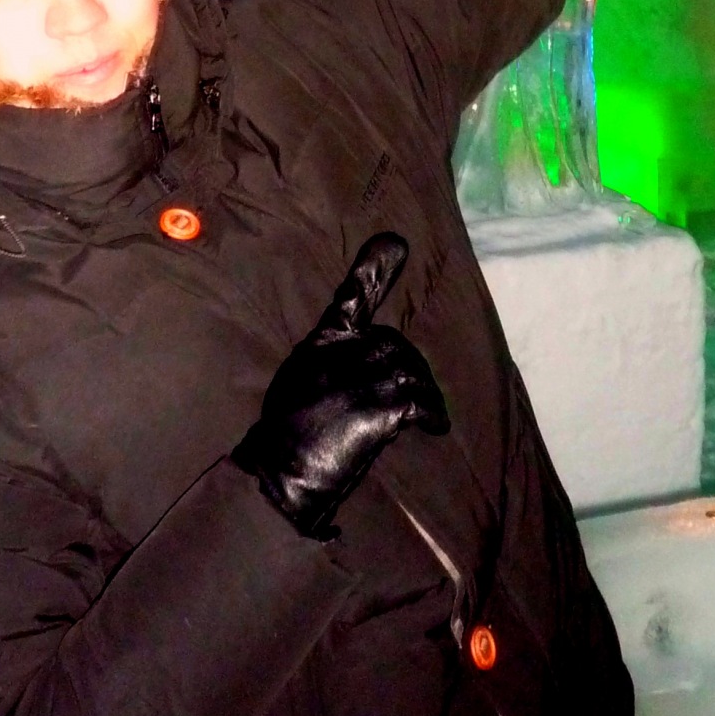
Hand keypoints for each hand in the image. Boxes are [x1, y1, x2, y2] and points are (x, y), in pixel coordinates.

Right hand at [234, 234, 448, 539]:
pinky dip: (434, 416)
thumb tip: (358, 363)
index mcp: (322, 344)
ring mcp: (366, 382)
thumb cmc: (284, 434)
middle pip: (395, 343)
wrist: (280, 472)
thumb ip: (329, 364)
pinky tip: (434, 426)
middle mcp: (346, 355)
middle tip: (410, 391)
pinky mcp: (382, 411)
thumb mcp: (300, 380)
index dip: (373, 270)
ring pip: (413, 372)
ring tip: (423, 411)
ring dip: (422, 390)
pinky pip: (423, 404)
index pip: (350, 299)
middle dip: (406, 364)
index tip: (394, 242)